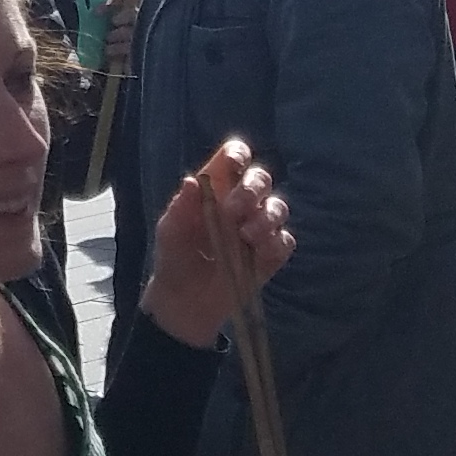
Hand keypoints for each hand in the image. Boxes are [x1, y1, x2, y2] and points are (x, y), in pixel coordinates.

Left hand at [140, 142, 284, 352]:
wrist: (184, 300)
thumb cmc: (175, 256)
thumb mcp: (170, 232)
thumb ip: (180, 207)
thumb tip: (192, 180)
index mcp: (216, 189)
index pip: (234, 158)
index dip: (237, 155)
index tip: (234, 163)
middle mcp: (242, 202)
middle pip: (261, 179)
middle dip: (252, 189)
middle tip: (234, 210)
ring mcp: (260, 227)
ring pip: (278, 208)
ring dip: (265, 217)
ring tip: (244, 235)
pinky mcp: (272, 253)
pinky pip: (285, 241)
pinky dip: (275, 243)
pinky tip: (258, 252)